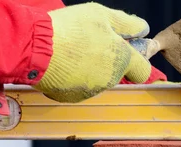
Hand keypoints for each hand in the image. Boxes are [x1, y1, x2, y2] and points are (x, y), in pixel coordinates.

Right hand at [33, 2, 151, 102]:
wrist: (36, 48)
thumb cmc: (71, 28)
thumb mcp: (101, 15)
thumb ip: (127, 24)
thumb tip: (144, 30)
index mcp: (122, 61)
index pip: (143, 71)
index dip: (137, 60)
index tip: (126, 50)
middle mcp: (110, 80)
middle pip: (116, 72)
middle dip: (107, 60)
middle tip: (89, 42)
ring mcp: (92, 91)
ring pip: (97, 79)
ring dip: (89, 68)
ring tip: (71, 51)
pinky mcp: (73, 97)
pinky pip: (78, 86)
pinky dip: (72, 77)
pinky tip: (61, 63)